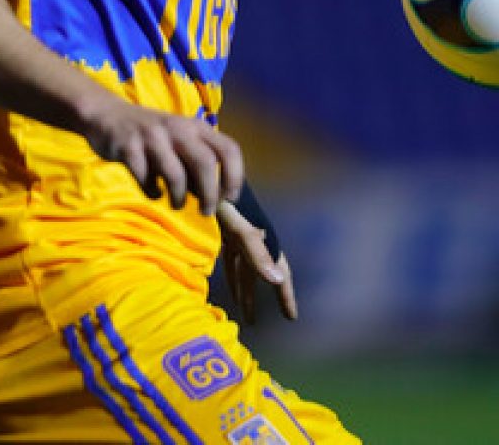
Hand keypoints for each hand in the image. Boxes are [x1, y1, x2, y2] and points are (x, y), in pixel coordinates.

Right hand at [84, 101, 243, 215]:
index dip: (235, 177)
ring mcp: (151, 136)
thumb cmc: (150, 135)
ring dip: (179, 198)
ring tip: (176, 204)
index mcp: (195, 126)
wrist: (107, 115)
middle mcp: (177, 127)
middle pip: (205, 163)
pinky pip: (146, 178)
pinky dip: (152, 192)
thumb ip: (196, 162)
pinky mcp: (128, 146)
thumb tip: (217, 197)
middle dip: (210, 194)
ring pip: (176, 174)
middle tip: (206, 211)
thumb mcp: (178, 140)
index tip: (229, 198)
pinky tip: (152, 191)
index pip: (228, 149)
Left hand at [217, 199, 296, 322]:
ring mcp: (239, 235)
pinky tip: (228, 287)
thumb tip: (277, 281)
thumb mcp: (241, 228)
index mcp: (263, 240)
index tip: (291, 318)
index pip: (279, 273)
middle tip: (255, 323)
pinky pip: (230, 258)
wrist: (206, 175)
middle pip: (259, 275)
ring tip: (243, 314)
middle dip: (258, 298)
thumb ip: (257, 253)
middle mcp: (254, 239)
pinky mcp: (224, 230)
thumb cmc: (225, 201)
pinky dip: (230, 274)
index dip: (285, 295)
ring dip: (243, 290)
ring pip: (243, 269)